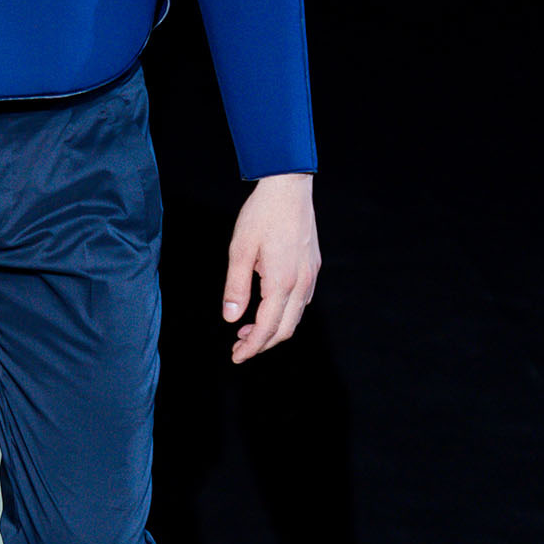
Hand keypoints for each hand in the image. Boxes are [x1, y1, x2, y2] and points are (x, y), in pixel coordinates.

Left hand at [222, 172, 319, 362]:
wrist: (288, 188)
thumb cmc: (261, 215)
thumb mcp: (239, 250)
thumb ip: (235, 287)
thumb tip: (230, 318)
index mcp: (281, 282)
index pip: (266, 327)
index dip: (251, 347)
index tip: (236, 356)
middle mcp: (301, 283)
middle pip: (285, 329)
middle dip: (262, 344)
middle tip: (239, 348)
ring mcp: (310, 275)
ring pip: (295, 317)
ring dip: (274, 329)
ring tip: (248, 329)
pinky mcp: (313, 266)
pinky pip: (302, 301)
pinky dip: (285, 314)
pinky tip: (268, 306)